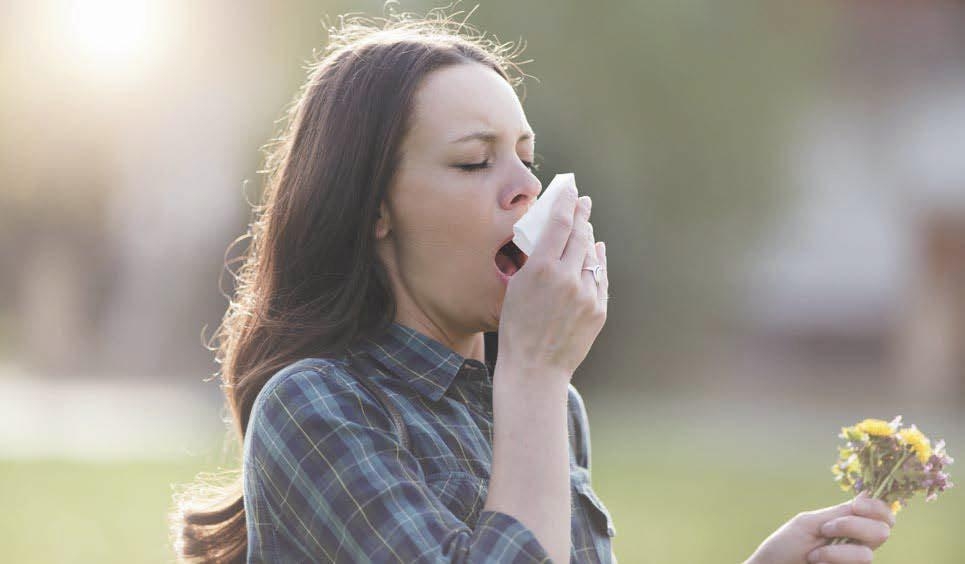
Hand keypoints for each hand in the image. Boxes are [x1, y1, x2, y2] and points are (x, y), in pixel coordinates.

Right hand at [498, 186, 607, 379]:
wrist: (535, 369)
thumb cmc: (517, 328)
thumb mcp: (516, 287)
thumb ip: (536, 260)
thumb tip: (554, 237)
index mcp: (541, 269)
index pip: (559, 223)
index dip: (566, 202)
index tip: (570, 189)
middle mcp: (567, 277)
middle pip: (580, 235)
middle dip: (582, 214)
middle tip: (583, 201)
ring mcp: (586, 294)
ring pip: (592, 255)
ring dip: (588, 239)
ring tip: (585, 226)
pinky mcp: (598, 309)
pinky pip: (600, 277)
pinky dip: (597, 263)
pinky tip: (596, 252)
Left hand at [745, 491, 894, 563]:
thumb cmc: (786, 545)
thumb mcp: (811, 523)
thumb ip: (840, 513)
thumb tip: (867, 495)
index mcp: (850, 525)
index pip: (882, 514)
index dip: (878, 507)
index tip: (857, 505)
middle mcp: (857, 544)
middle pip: (883, 531)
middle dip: (853, 526)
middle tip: (825, 529)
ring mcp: (854, 562)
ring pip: (867, 554)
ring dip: (835, 550)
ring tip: (813, 554)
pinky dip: (833, 559)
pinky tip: (815, 561)